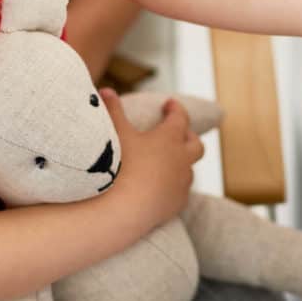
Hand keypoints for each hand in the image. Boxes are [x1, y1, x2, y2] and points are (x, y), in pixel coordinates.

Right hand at [100, 89, 203, 231]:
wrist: (123, 210)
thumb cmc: (119, 166)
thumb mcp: (113, 133)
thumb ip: (111, 110)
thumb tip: (105, 90)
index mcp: (169, 138)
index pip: (179, 118)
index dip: (175, 109)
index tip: (169, 104)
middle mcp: (182, 160)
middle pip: (195, 145)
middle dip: (188, 136)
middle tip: (179, 132)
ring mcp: (181, 184)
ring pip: (190, 170)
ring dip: (182, 163)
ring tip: (170, 161)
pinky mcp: (176, 205)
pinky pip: (181, 192)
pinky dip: (175, 186)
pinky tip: (165, 188)